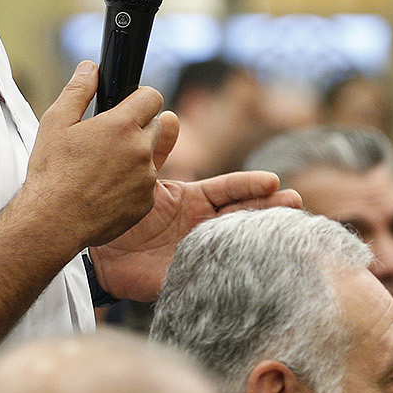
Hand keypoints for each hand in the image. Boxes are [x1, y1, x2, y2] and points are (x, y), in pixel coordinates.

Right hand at [22, 62, 169, 254]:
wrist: (53, 221)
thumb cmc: (51, 172)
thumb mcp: (56, 122)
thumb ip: (78, 90)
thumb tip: (90, 68)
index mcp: (121, 125)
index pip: (152, 96)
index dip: (139, 97)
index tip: (128, 104)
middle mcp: (141, 150)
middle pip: (155, 125)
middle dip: (137, 127)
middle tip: (108, 139)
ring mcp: (146, 179)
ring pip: (150, 157)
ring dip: (135, 157)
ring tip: (103, 168)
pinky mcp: (146, 203)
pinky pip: (146, 185)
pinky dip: (132, 184)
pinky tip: (106, 189)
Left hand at [87, 170, 301, 301]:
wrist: (98, 252)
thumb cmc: (123, 213)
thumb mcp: (142, 178)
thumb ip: (157, 151)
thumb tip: (170, 116)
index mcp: (195, 199)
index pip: (230, 189)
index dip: (250, 185)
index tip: (272, 180)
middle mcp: (204, 224)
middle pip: (243, 214)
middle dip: (270, 208)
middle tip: (295, 202)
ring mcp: (201, 251)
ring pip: (237, 242)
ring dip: (262, 236)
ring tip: (289, 231)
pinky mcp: (189, 276)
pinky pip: (215, 274)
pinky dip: (237, 270)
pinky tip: (256, 268)